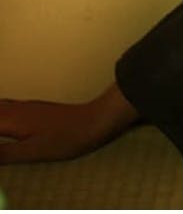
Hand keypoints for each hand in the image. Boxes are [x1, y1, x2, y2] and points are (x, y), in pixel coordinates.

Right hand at [0, 86, 137, 163]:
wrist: (95, 121)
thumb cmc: (65, 139)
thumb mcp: (30, 152)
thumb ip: (1, 154)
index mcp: (9, 120)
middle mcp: (13, 109)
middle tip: (0, 141)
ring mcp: (23, 107)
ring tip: (2, 136)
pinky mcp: (32, 109)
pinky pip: (3, 108)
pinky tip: (2, 124)